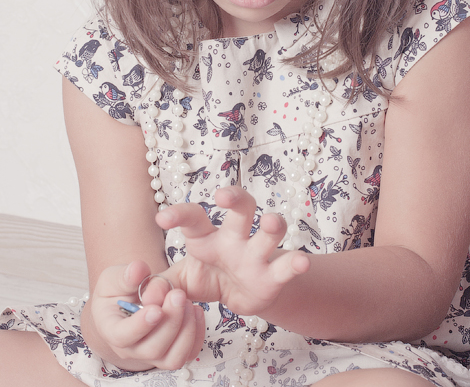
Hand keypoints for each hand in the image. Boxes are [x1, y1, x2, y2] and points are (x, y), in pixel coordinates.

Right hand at [89, 259, 204, 370]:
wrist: (131, 298)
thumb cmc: (120, 288)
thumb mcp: (115, 276)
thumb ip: (126, 274)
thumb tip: (138, 271)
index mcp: (111, 329)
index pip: (122, 336)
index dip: (140, 326)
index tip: (157, 310)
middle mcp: (131, 349)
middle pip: (152, 350)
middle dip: (170, 323)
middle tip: (178, 295)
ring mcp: (153, 354)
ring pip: (173, 358)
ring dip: (186, 331)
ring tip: (189, 302)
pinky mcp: (172, 352)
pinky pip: (188, 354)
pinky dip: (197, 335)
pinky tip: (197, 310)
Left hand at [156, 186, 309, 317]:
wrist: (241, 297)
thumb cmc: (209, 277)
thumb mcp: (182, 282)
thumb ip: (162, 286)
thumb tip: (142, 291)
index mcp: (208, 238)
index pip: (194, 218)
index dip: (179, 214)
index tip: (162, 219)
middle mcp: (234, 238)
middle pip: (241, 207)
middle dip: (235, 196)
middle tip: (223, 195)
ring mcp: (257, 254)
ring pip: (269, 231)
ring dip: (273, 224)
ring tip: (271, 221)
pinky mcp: (274, 275)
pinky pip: (287, 266)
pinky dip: (296, 263)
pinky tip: (302, 262)